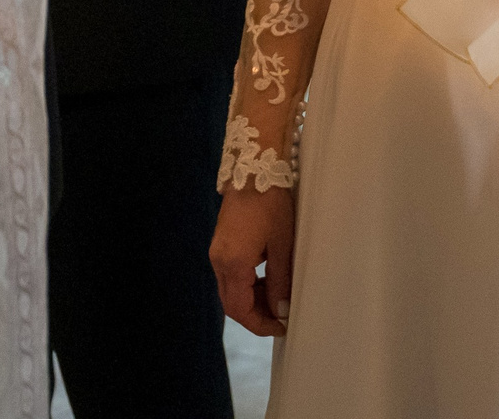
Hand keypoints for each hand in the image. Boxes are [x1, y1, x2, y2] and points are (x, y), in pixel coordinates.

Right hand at [211, 185, 296, 336]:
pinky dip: (247, 284)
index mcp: (233, 264)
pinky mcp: (221, 245)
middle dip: (256, 315)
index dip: (260, 324)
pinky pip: (230, 275)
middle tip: (281, 316)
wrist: (253, 171)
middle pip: (231, 303)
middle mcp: (219, 261)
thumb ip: (279, 281)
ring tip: (278, 297)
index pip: (240, 310)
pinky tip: (266, 279)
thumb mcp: (281, 246)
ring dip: (252, 299)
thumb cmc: (271, 205)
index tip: (281, 327)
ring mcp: (217, 252)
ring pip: (230, 290)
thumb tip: (281, 310)